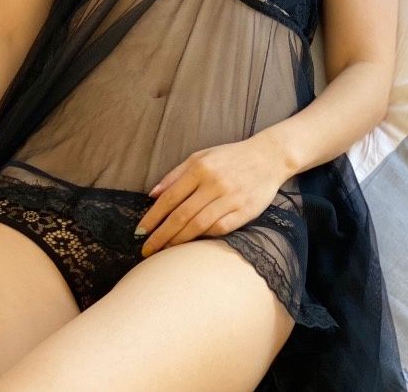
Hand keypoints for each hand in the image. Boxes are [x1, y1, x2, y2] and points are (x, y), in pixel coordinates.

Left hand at [135, 134, 291, 257]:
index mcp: (199, 167)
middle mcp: (213, 183)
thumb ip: (175, 175)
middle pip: (181, 215)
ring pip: (198, 225)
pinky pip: (220, 228)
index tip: (140, 232)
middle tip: (146, 249)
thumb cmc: (229, 157)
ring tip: (165, 251)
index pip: (169, 197)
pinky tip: (192, 244)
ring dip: (178, 240)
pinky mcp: (245, 211)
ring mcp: (230, 198)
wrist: (268, 157)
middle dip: (161, 235)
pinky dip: (204, 237)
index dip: (153, 217)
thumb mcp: (200, 156)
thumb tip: (152, 194)